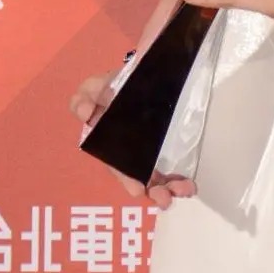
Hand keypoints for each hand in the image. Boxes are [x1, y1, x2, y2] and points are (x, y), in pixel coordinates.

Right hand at [69, 72, 196, 209]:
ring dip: (169, 187)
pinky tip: (189, 185)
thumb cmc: (113, 86)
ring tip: (183, 191)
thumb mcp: (95, 88)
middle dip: (152, 189)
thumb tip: (85, 113)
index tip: (138, 190)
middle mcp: (128, 153)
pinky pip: (172, 168)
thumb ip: (84, 97)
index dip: (127, 178)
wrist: (141, 74)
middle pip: (140, 177)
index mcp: (110, 143)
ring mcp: (149, 151)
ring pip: (157, 177)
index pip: (117, 165)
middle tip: (165, 198)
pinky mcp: (167, 147)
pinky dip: (179, 179)